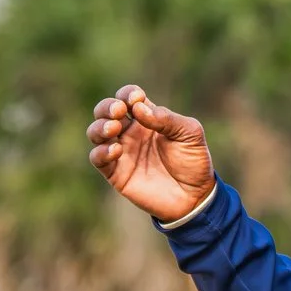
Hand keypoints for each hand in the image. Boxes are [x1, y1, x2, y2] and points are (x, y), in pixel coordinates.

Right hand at [87, 85, 216, 221]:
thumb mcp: (189, 133)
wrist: (194, 196)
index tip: (137, 98)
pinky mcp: (116, 173)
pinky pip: (97, 158)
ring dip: (100, 126)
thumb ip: (166, 118)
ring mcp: (122, 152)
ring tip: (114, 128)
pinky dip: (101, 151)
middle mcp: (131, 132)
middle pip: (106, 111)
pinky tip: (116, 150)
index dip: (128, 94)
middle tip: (119, 111)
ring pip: (96, 132)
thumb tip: (138, 108)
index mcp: (148, 118)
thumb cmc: (194, 161)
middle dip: (107, 106)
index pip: (128, 97)